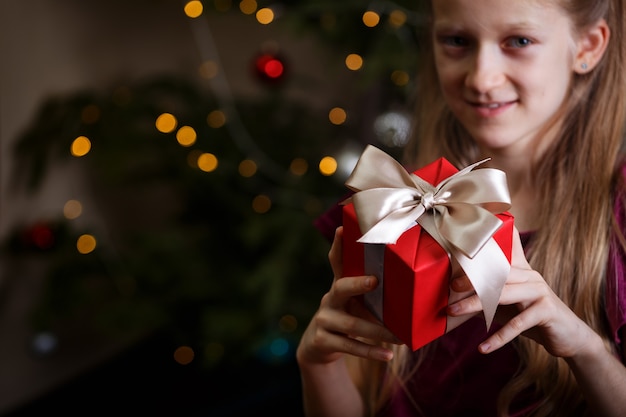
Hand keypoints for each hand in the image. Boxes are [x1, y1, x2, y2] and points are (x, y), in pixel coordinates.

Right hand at [296, 227, 400, 365]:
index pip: (336, 261)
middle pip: (341, 287)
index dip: (339, 245)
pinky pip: (350, 346)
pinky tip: (388, 355)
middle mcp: (329, 299)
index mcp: (340, 285)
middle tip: (375, 281)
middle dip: (357, 284)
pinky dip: (371, 352)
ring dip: (378, 332)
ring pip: (352, 325)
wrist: (319, 345)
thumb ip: (373, 295)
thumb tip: (414, 288)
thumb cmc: (349, 316)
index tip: (343, 229)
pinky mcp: (323, 340)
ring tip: (400, 338)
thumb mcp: (356, 303)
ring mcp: (324, 320)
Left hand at [447, 227, 599, 357]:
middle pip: (495, 272)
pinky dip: (499, 338)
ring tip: (454, 312)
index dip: (488, 241)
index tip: (466, 239)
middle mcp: (530, 275)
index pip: (504, 249)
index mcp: (520, 269)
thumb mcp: (506, 304)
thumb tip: (453, 299)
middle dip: (471, 279)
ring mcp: (539, 290)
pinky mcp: (546, 310)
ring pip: (502, 294)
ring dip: (475, 304)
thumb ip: (485, 297)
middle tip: (450, 287)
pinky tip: (483, 347)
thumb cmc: (531, 317)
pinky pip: (518, 324)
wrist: (569, 337)